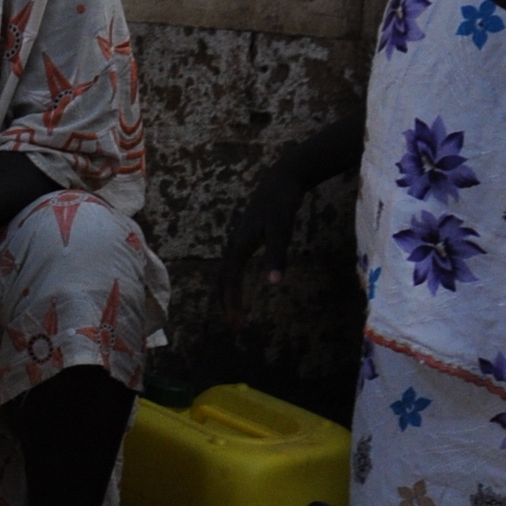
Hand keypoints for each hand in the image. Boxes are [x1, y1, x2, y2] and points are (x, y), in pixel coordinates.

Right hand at [220, 161, 308, 319]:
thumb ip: (277, 256)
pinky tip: (244, 286)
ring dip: (229, 294)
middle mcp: (235, 245)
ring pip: (228, 273)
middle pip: (223, 280)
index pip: (228, 281)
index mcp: (238, 246)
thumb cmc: (281, 203)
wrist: (282, 179)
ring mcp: (240, 242)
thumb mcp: (281, 231)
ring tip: (236, 312)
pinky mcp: (248, 238)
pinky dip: (236, 281)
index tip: (235, 324)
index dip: (230, 303)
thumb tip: (274, 283)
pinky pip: (236, 265)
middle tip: (235, 325)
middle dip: (226, 303)